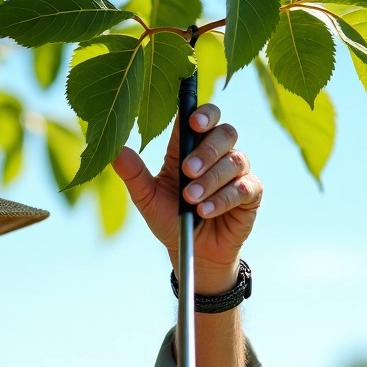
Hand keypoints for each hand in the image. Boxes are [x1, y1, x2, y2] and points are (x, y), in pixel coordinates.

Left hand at [111, 104, 262, 292]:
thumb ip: (134, 175)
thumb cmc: (170, 220)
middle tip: (188, 171)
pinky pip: (245, 187)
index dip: (202, 114)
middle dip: (206, 150)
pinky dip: (224, 199)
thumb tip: (115, 152)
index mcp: (189, 148)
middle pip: (224, 133)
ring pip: (235, 160)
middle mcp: (217, 154)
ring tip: (192, 200)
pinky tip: (207, 211)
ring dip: (212, 179)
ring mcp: (236, 173)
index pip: (201, 118)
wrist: (192, 253)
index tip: (193, 122)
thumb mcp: (148, 199)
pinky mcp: (250, 194)